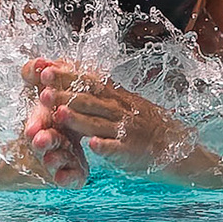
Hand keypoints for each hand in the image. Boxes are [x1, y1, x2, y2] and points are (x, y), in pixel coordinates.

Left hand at [21, 58, 196, 174]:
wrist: (179, 148)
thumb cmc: (150, 128)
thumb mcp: (129, 106)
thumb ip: (106, 97)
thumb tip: (82, 82)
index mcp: (118, 98)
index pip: (89, 82)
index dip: (67, 76)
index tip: (46, 69)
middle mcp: (121, 111)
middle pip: (89, 101)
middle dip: (65, 95)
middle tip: (43, 90)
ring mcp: (126, 131)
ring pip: (98, 123)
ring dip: (78, 119)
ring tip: (59, 114)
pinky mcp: (131, 152)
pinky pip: (116, 148)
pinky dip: (104, 146)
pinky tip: (91, 146)